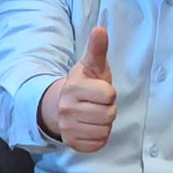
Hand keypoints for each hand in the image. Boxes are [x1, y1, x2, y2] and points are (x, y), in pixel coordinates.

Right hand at [38, 25, 117, 152]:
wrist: (62, 106)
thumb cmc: (85, 84)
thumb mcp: (92, 66)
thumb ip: (98, 49)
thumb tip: (100, 29)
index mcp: (73, 88)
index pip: (109, 95)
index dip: (109, 93)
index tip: (100, 91)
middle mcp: (67, 109)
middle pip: (109, 115)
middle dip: (108, 109)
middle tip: (98, 104)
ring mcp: (68, 128)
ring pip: (104, 130)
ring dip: (104, 123)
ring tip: (95, 114)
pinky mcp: (72, 143)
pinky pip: (98, 144)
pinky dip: (99, 137)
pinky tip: (91, 127)